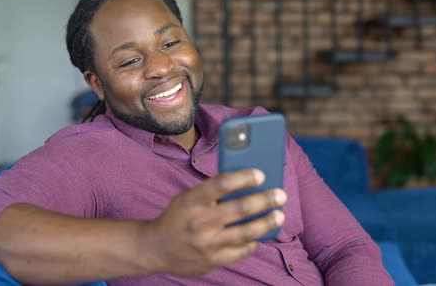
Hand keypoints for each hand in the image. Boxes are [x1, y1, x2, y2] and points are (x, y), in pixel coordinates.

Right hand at [142, 169, 286, 276]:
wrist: (155, 249)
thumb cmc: (178, 217)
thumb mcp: (187, 198)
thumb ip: (211, 193)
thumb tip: (247, 185)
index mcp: (190, 201)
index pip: (220, 184)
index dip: (243, 177)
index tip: (261, 174)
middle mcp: (199, 222)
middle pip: (239, 209)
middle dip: (264, 200)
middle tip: (280, 195)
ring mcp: (206, 244)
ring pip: (245, 233)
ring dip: (266, 223)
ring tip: (279, 215)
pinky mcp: (212, 261)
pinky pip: (241, 251)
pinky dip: (252, 242)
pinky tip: (259, 234)